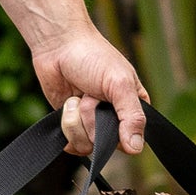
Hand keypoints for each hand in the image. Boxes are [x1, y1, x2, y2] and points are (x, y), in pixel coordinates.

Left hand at [30, 26, 148, 157]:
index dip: (118, 132)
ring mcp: (90, 123)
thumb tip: (136, 148)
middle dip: (93, 120)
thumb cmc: (93, 56)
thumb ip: (132, 116)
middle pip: (105, 145)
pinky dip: (65, 126)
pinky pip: (70, 143)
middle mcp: (113, 119)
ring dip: (76, 121)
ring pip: (85, 145)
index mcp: (133, 109)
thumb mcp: (120, 84)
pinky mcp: (71, 125)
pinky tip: (67, 105)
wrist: (58, 46)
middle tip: (91, 95)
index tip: (108, 111)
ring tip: (77, 97)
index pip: (133, 140)